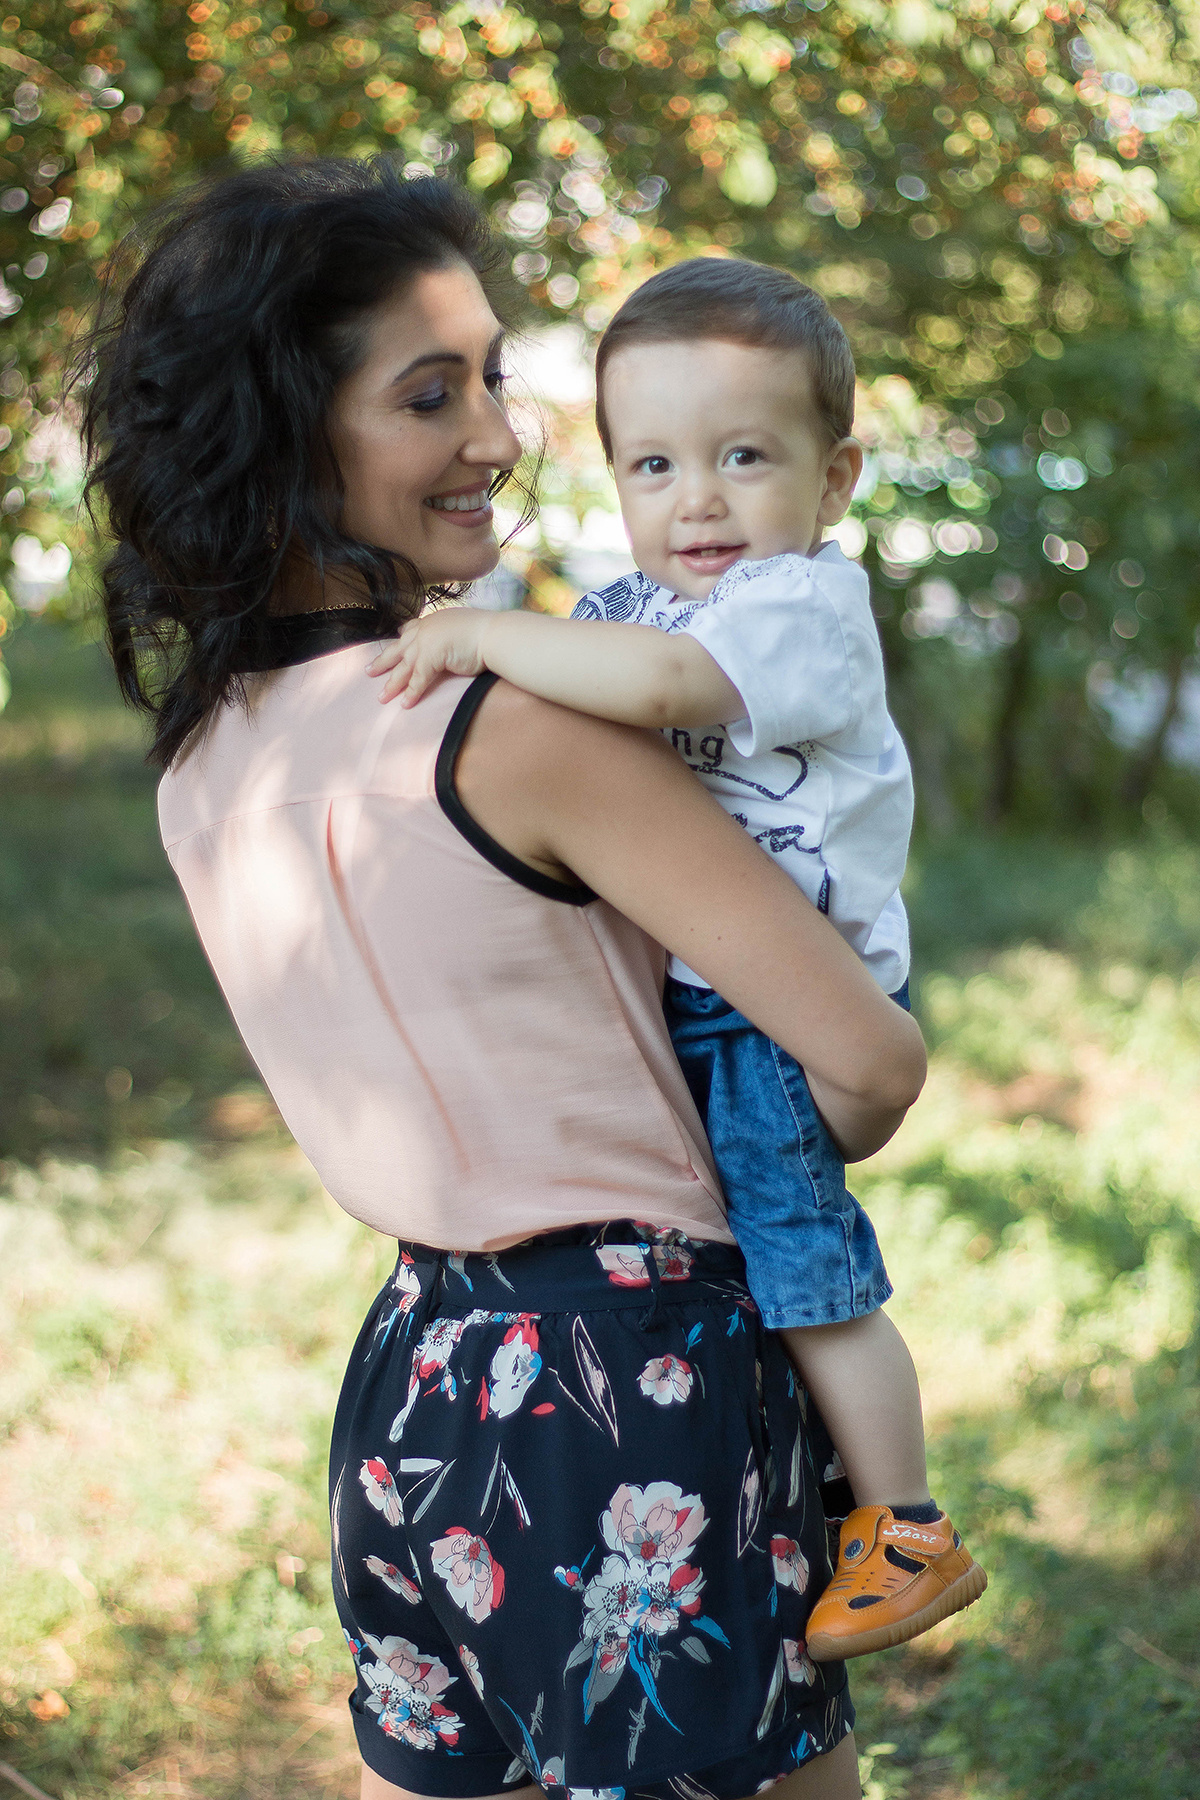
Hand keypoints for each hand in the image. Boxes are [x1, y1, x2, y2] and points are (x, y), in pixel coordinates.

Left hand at [367, 607, 492, 705]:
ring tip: (382, 697)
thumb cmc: (488, 633)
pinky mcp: (431, 658)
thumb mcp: (465, 629)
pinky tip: (404, 704)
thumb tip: (456, 643)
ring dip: (392, 683)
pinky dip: (411, 693)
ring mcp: (426, 643)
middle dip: (383, 660)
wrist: (494, 635)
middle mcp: (426, 629)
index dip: (402, 636)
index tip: (396, 638)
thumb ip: (454, 634)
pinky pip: (418, 679)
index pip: (413, 628)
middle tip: (369, 671)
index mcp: (435, 620)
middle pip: (399, 648)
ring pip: (404, 667)